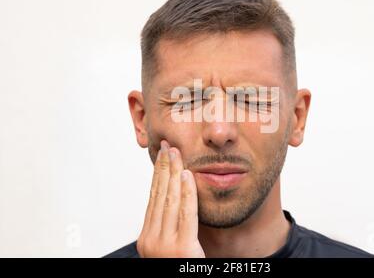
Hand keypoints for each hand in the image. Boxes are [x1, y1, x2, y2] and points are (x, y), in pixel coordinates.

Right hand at [136, 140, 204, 257]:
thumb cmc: (180, 268)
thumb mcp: (170, 247)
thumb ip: (170, 226)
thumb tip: (176, 200)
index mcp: (146, 239)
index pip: (153, 199)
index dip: (157, 176)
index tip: (162, 157)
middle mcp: (151, 241)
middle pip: (159, 196)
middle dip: (164, 169)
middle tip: (168, 147)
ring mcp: (164, 246)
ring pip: (170, 201)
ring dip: (174, 174)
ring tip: (177, 154)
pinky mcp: (182, 249)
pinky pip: (185, 214)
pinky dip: (187, 192)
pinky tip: (187, 175)